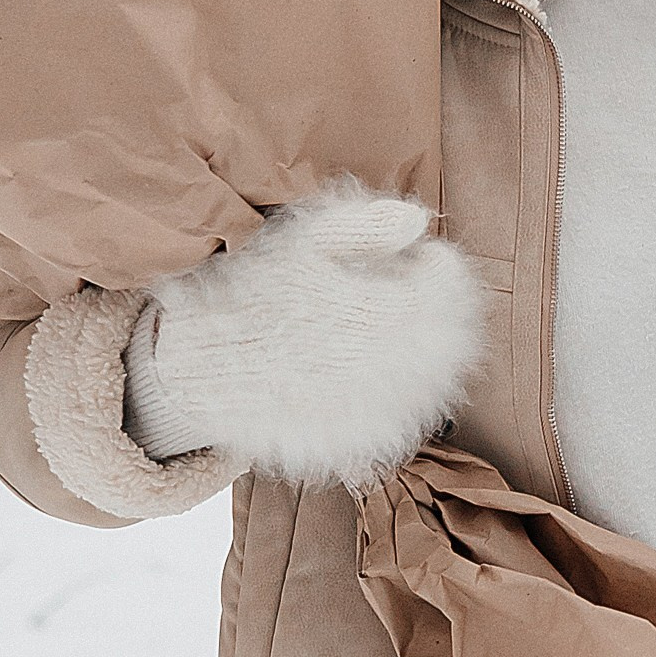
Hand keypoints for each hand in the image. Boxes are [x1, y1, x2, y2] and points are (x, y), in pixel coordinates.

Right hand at [126, 181, 484, 488]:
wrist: (204, 367)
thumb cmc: (253, 292)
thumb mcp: (303, 239)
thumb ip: (366, 223)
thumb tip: (417, 220)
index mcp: (381, 309)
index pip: (447, 284)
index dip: (435, 263)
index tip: (413, 257)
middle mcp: (389, 365)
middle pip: (451, 332)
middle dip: (435, 306)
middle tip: (401, 291)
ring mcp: (379, 406)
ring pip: (435, 376)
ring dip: (422, 346)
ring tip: (382, 328)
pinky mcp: (364, 436)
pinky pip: (404, 410)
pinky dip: (398, 386)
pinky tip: (363, 368)